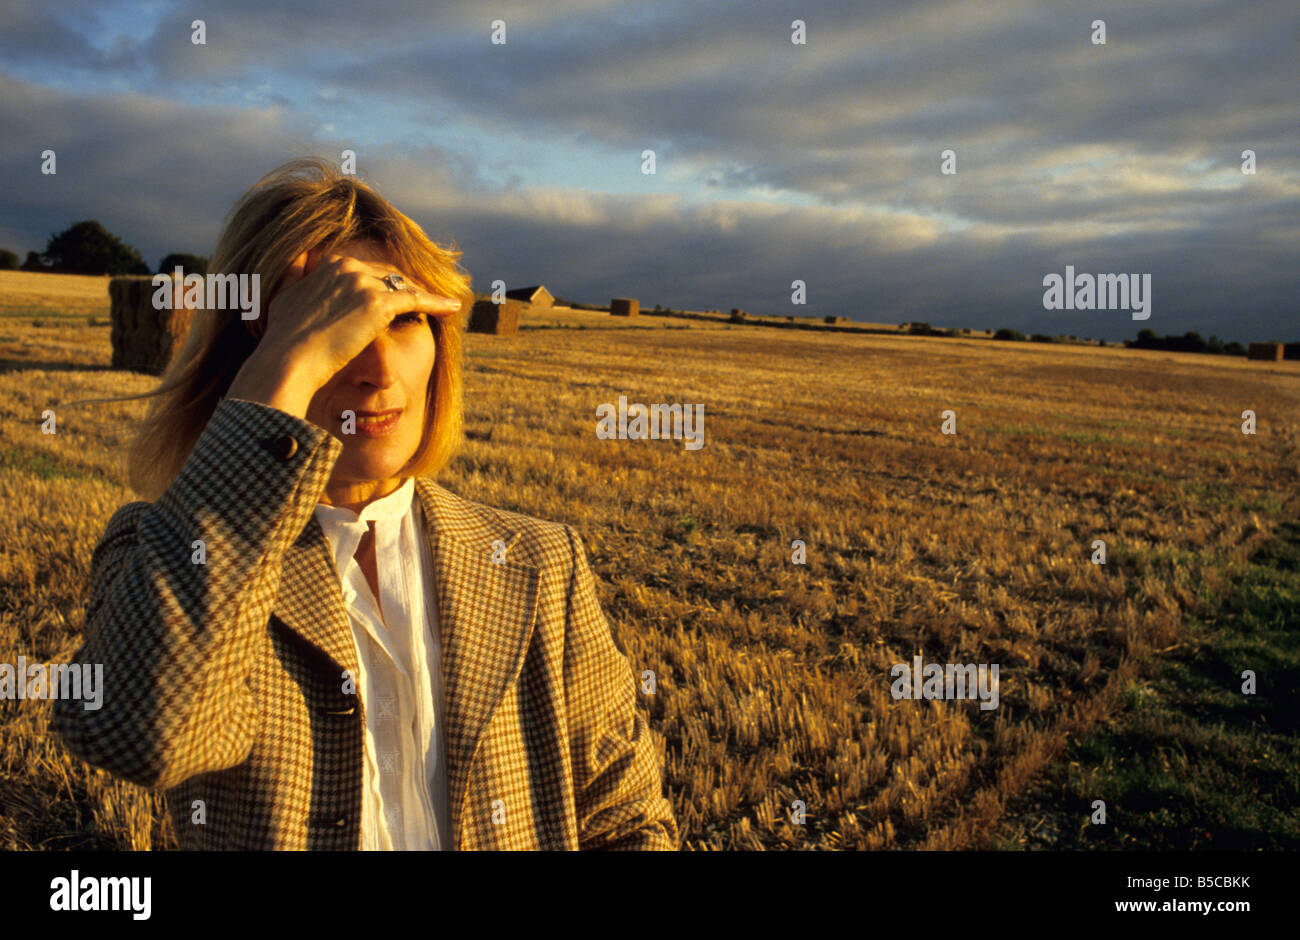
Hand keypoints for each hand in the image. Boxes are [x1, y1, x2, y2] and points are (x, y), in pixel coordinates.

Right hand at [227, 250, 459, 417]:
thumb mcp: (285, 296)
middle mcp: (348, 267)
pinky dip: (437, 303)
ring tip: (443, 304)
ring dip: (426, 295)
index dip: (387, 282)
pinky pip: (416, 300)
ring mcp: (364, 283)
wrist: (290, 359)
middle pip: (390, 275)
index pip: (369, 270)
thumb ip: (295, 273)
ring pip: (405, 286)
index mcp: (331, 264)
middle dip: (409, 286)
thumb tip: (299, 256)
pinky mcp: (378, 304)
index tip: (399, 291)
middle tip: (427, 298)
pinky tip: (453, 308)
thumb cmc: (284, 337)